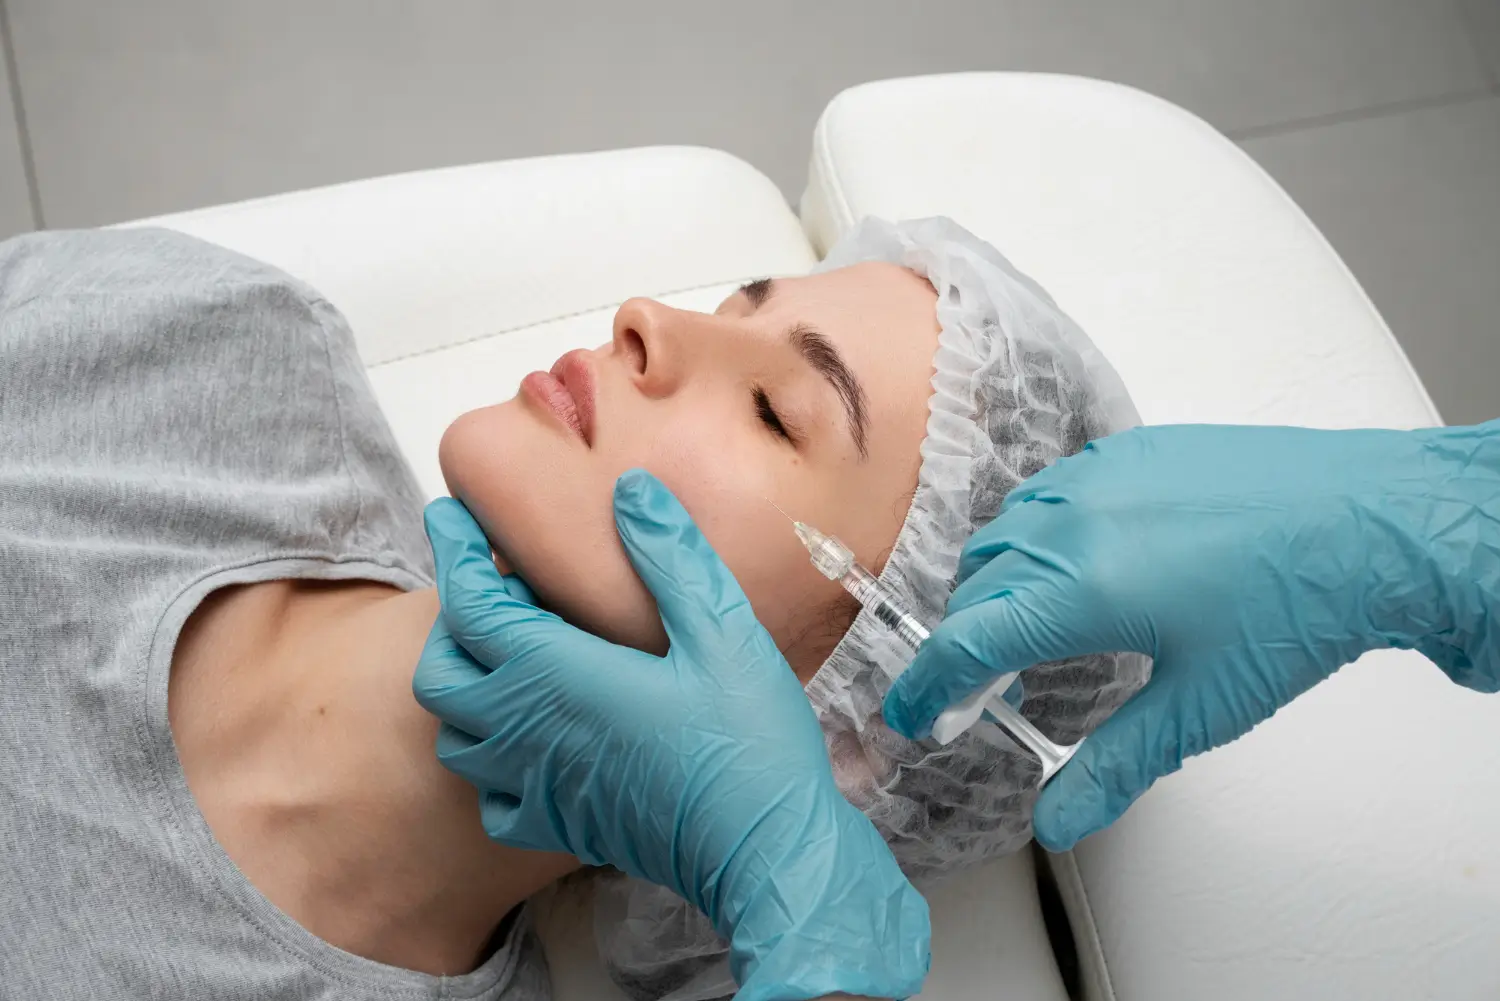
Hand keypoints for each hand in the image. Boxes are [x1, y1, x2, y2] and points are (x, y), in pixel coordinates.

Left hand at [414, 470, 928, 1000]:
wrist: (765, 851)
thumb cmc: (749, 740)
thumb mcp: (722, 629)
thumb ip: (669, 556)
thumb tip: (630, 490)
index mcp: (558, 675)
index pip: (471, 604)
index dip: (453, 551)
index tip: (449, 512)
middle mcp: (529, 731)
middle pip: (442, 670)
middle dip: (454, 619)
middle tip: (496, 586)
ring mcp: (537, 784)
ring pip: (457, 734)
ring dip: (467, 685)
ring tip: (513, 654)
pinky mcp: (558, 824)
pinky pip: (490, 795)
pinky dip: (491, 759)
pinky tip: (534, 737)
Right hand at [884, 422, 1499, 850]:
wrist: (1369, 522)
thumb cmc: (1297, 606)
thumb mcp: (1199, 707)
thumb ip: (1115, 765)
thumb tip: (1058, 819)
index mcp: (1080, 588)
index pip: (966, 642)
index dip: (927, 686)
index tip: (916, 713)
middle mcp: (1074, 522)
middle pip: (976, 588)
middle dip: (965, 643)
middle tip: (980, 689)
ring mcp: (1099, 476)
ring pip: (1007, 534)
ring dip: (997, 587)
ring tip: (1029, 629)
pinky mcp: (1130, 451)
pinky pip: (1050, 492)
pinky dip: (1037, 536)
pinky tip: (1077, 564)